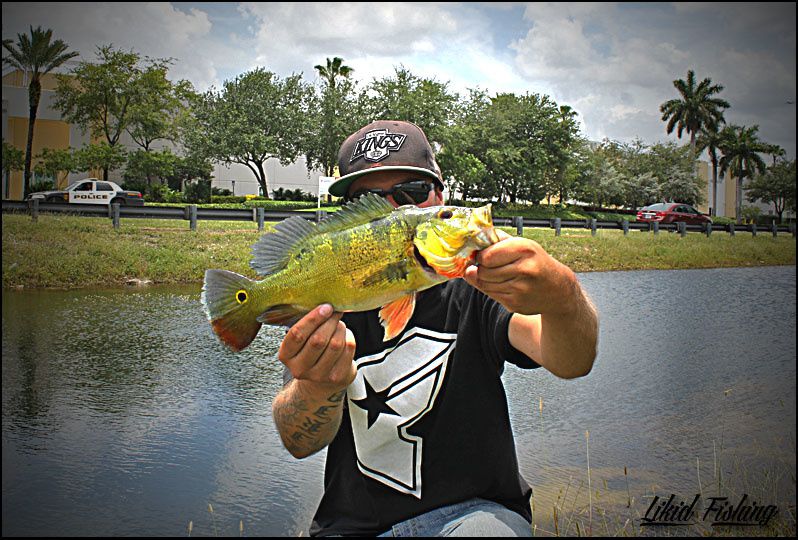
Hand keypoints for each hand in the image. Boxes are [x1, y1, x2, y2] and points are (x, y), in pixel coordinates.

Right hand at [277, 304, 356, 395]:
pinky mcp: (337, 377)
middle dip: (329, 321)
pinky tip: (344, 336)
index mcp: (286, 355)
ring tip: (338, 324)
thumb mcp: (301, 339)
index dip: (313, 318)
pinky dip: (349, 337)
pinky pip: (348, 350)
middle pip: (318, 340)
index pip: (297, 334)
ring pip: (335, 344)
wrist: (321, 381)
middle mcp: (299, 368)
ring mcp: (319, 376)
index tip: (325, 307)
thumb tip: (324, 303)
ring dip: (340, 328)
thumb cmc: (310, 350)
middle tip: (335, 311)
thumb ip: (306, 324)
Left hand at [463, 230, 578, 316]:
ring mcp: (520, 289)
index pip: (486, 256)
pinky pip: (491, 295)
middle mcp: (524, 269)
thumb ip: (498, 241)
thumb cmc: (536, 263)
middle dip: (480, 268)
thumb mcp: (523, 245)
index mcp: (524, 250)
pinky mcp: (515, 304)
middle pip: (483, 271)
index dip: (480, 256)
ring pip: (484, 284)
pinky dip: (492, 289)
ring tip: (496, 274)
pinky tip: (504, 285)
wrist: (558, 289)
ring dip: (484, 279)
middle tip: (487, 266)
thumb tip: (474, 241)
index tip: (483, 255)